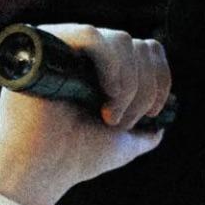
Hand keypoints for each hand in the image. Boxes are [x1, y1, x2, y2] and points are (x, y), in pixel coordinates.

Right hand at [0, 24, 171, 204]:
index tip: (152, 113)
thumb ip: (144, 134)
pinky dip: (112, 65)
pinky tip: (106, 94)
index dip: (161, 78)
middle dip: (145, 89)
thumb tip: (160, 127)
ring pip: (122, 40)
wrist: (44, 169)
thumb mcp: (123, 145)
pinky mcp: (47, 45)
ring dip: (129, 84)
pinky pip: (92, 35)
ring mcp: (66, 47)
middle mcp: (85, 54)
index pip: (147, 50)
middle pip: (139, 45)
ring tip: (110, 115)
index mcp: (103, 71)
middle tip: (124, 122)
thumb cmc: (77, 158)